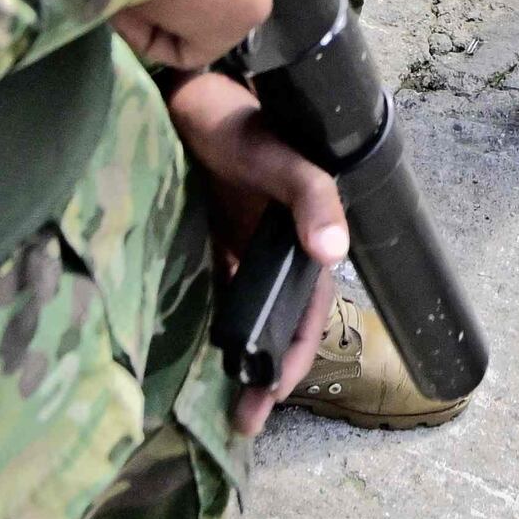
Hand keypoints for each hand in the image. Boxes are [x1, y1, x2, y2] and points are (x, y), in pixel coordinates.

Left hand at [162, 68, 347, 436]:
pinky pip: (211, 302)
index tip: (272, 391)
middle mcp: (277, 254)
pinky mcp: (207, 251)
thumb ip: (310, 196)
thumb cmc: (238, 121)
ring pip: (246, 323)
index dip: (296, 354)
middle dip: (265, 377)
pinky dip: (207, 336)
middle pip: (278, 327)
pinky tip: (189, 366)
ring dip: (238, 365)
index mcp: (306, 239)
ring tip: (221, 410)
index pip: (309, 312)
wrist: (183, 96)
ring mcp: (242, 256)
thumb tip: (334, 252)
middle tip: (242, 422)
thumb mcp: (279, 156)